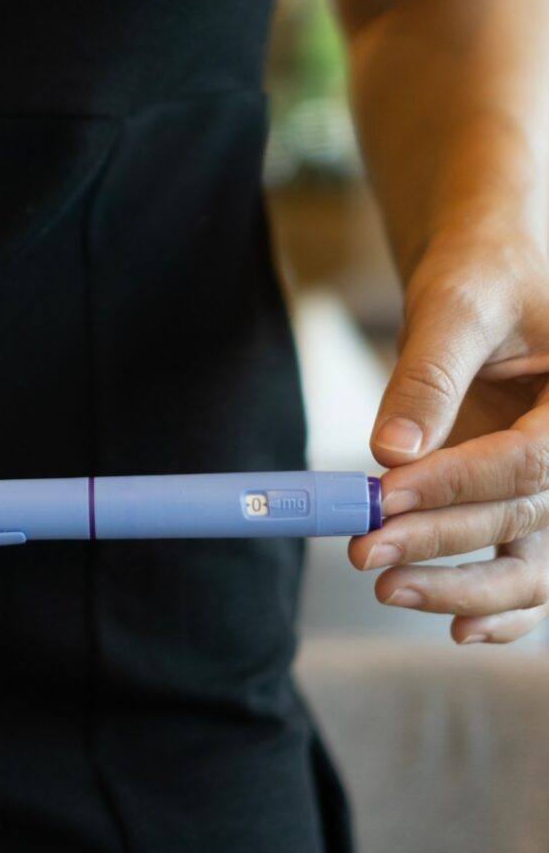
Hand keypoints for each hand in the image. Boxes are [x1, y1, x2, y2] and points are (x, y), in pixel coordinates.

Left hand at [349, 229, 548, 643]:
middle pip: (526, 516)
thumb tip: (391, 453)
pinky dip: (497, 606)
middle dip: (443, 539)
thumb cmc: (481, 276)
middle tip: (367, 551)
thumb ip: (428, 378)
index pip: (528, 462)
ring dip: (464, 587)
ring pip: (533, 562)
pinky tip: (452, 624)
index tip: (386, 496)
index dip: (456, 485)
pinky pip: (526, 567)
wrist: (488, 276)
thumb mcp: (456, 309)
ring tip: (388, 585)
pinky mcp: (524, 501)